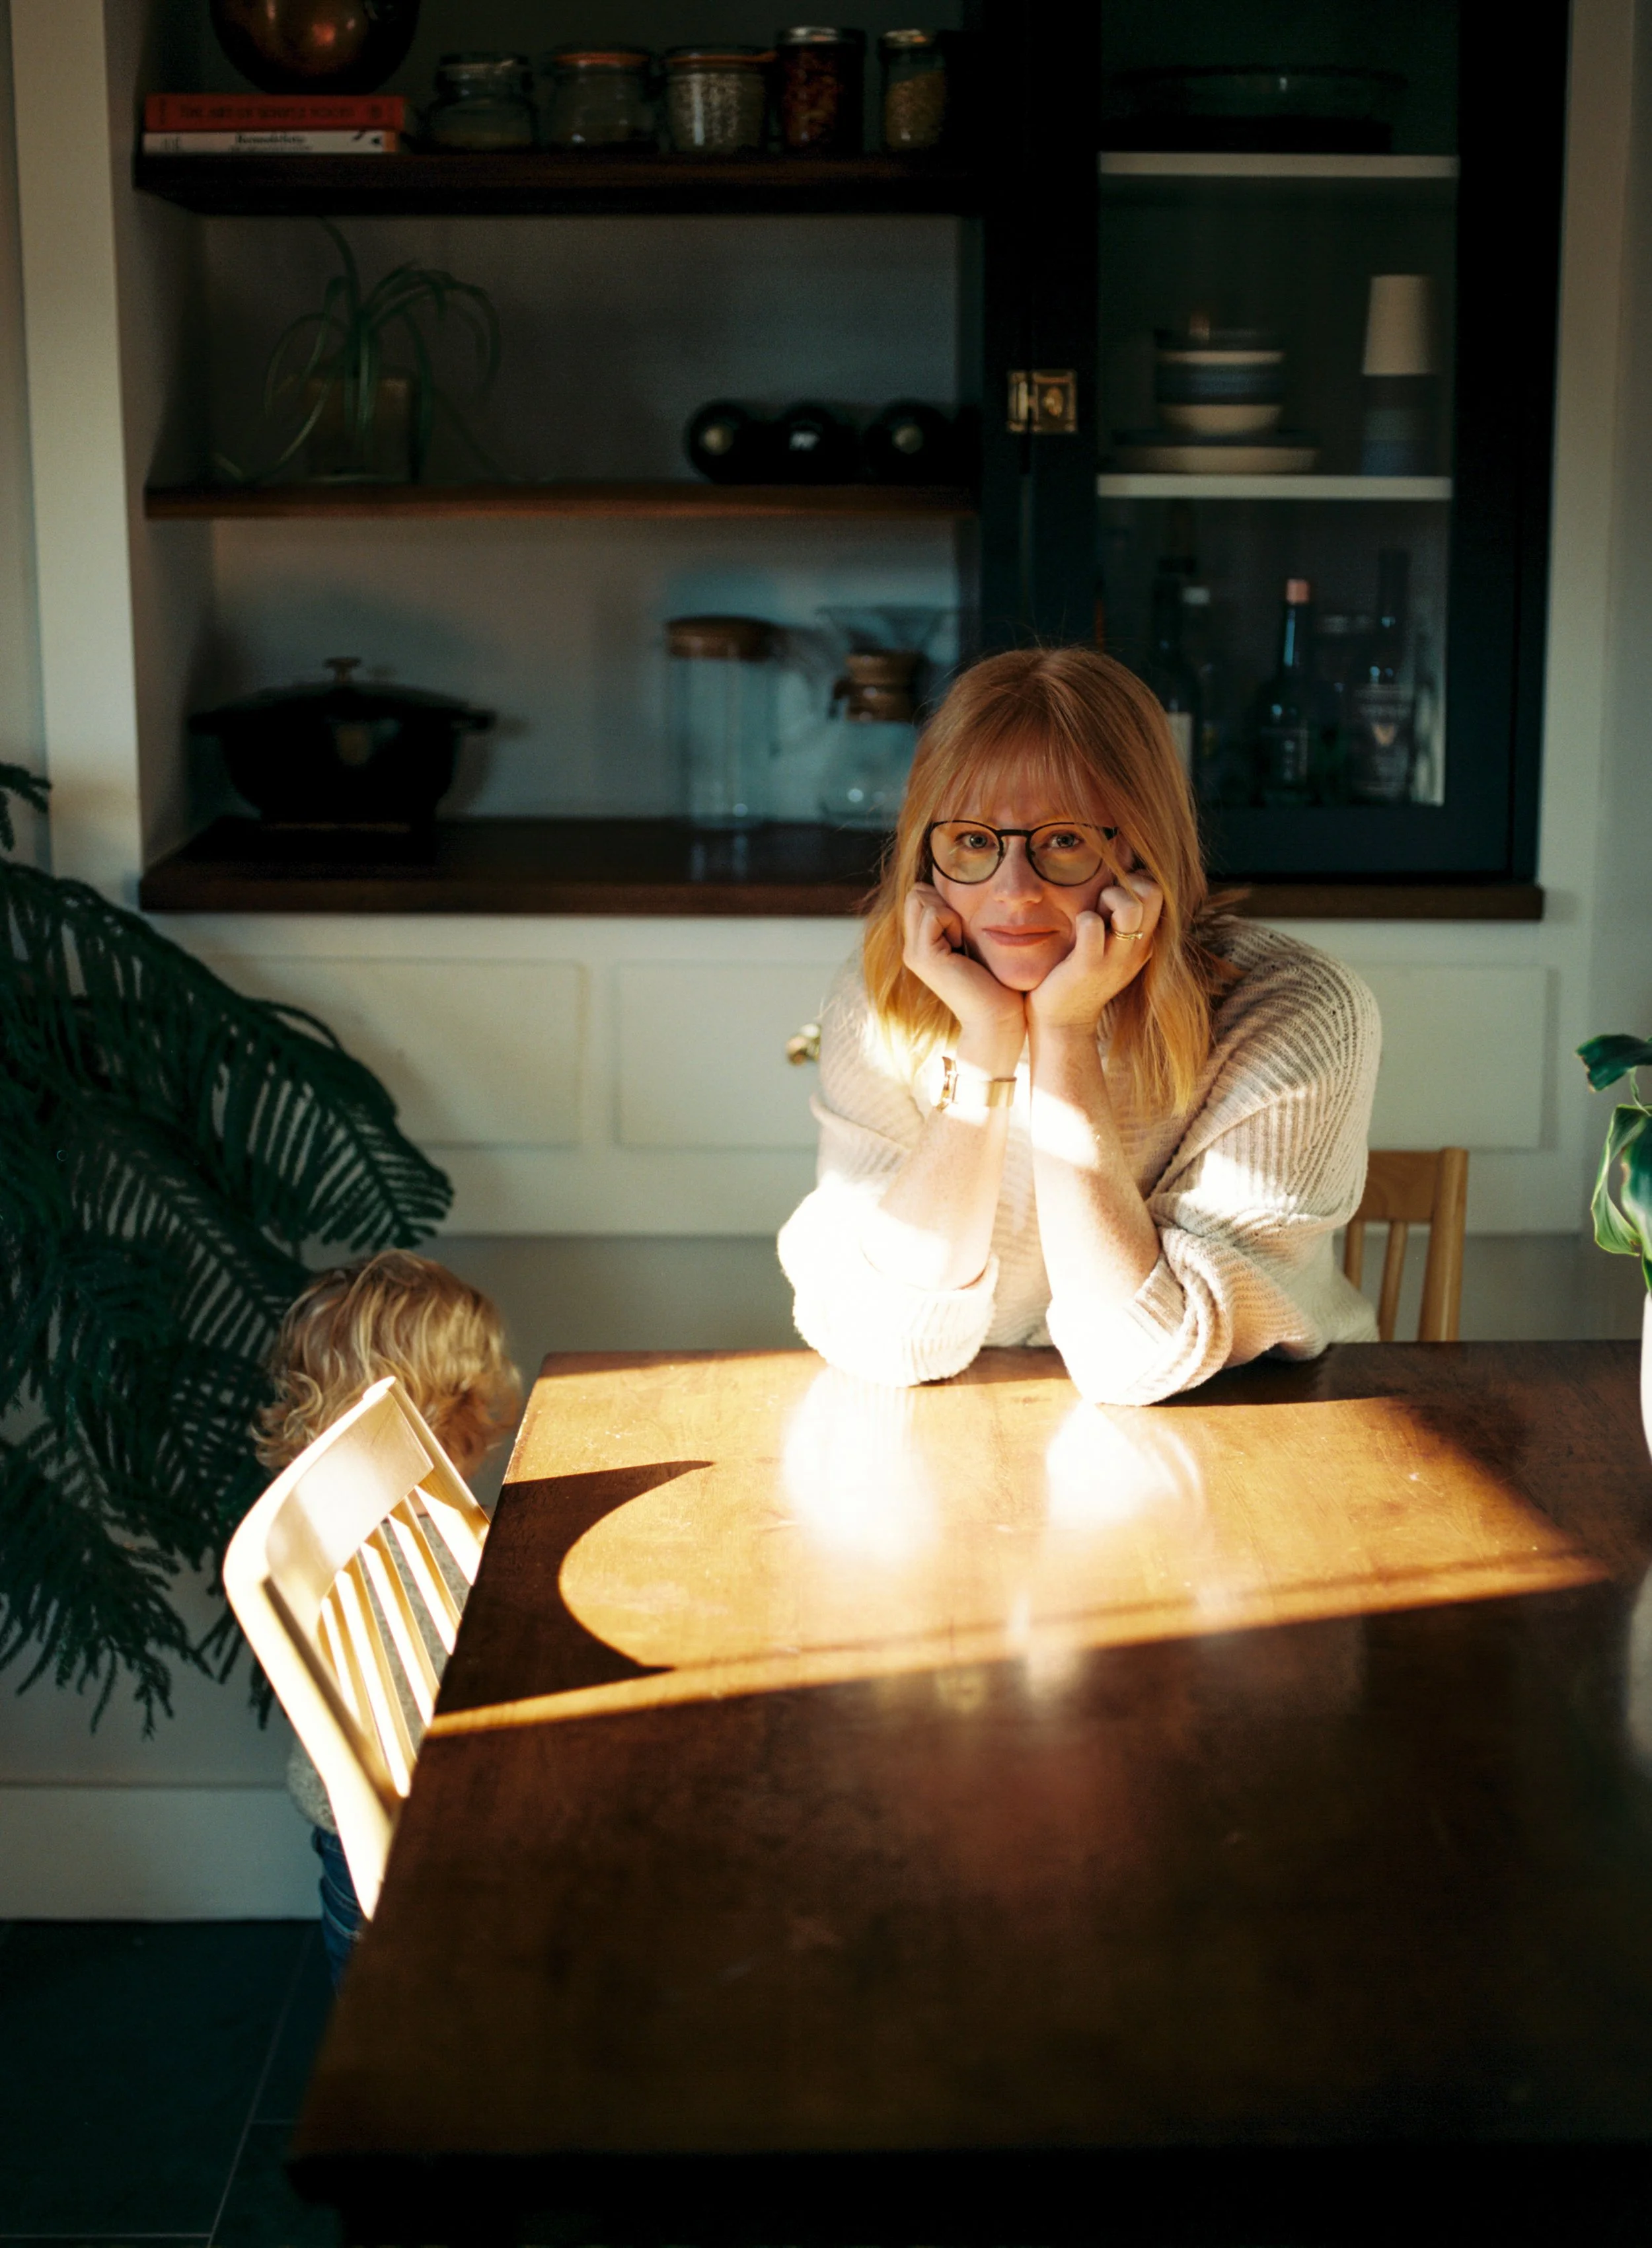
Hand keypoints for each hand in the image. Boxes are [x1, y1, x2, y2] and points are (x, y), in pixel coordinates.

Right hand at [902, 884, 1025, 1066]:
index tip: (964, 928)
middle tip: (963, 932)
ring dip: (950, 911)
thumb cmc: (995, 981)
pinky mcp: (924, 956)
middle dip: (944, 900)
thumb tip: (960, 887)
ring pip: (921, 898)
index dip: (944, 899)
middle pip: (916, 892)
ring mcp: (914, 952)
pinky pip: (933, 914)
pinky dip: (953, 921)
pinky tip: (962, 947)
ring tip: (962, 941)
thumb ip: (958, 920)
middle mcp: (911, 947)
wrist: (997, 1017)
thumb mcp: (973, 941)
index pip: (919, 894)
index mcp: (921, 943)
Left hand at [1026, 872, 1162, 1037]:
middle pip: (1153, 891)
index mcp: (1145, 940)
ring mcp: (1116, 958)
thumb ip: (1117, 906)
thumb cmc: (1079, 970)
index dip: (1135, 881)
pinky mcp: (1089, 966)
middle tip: (1102, 904)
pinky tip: (1076, 930)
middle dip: (1125, 885)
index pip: (1158, 890)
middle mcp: (1138, 948)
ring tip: (1092, 916)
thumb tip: (1123, 857)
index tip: (1112, 896)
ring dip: (1108, 898)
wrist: (1062, 1021)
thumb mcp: (1108, 938)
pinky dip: (1083, 919)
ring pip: (1131, 906)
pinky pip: (1092, 925)